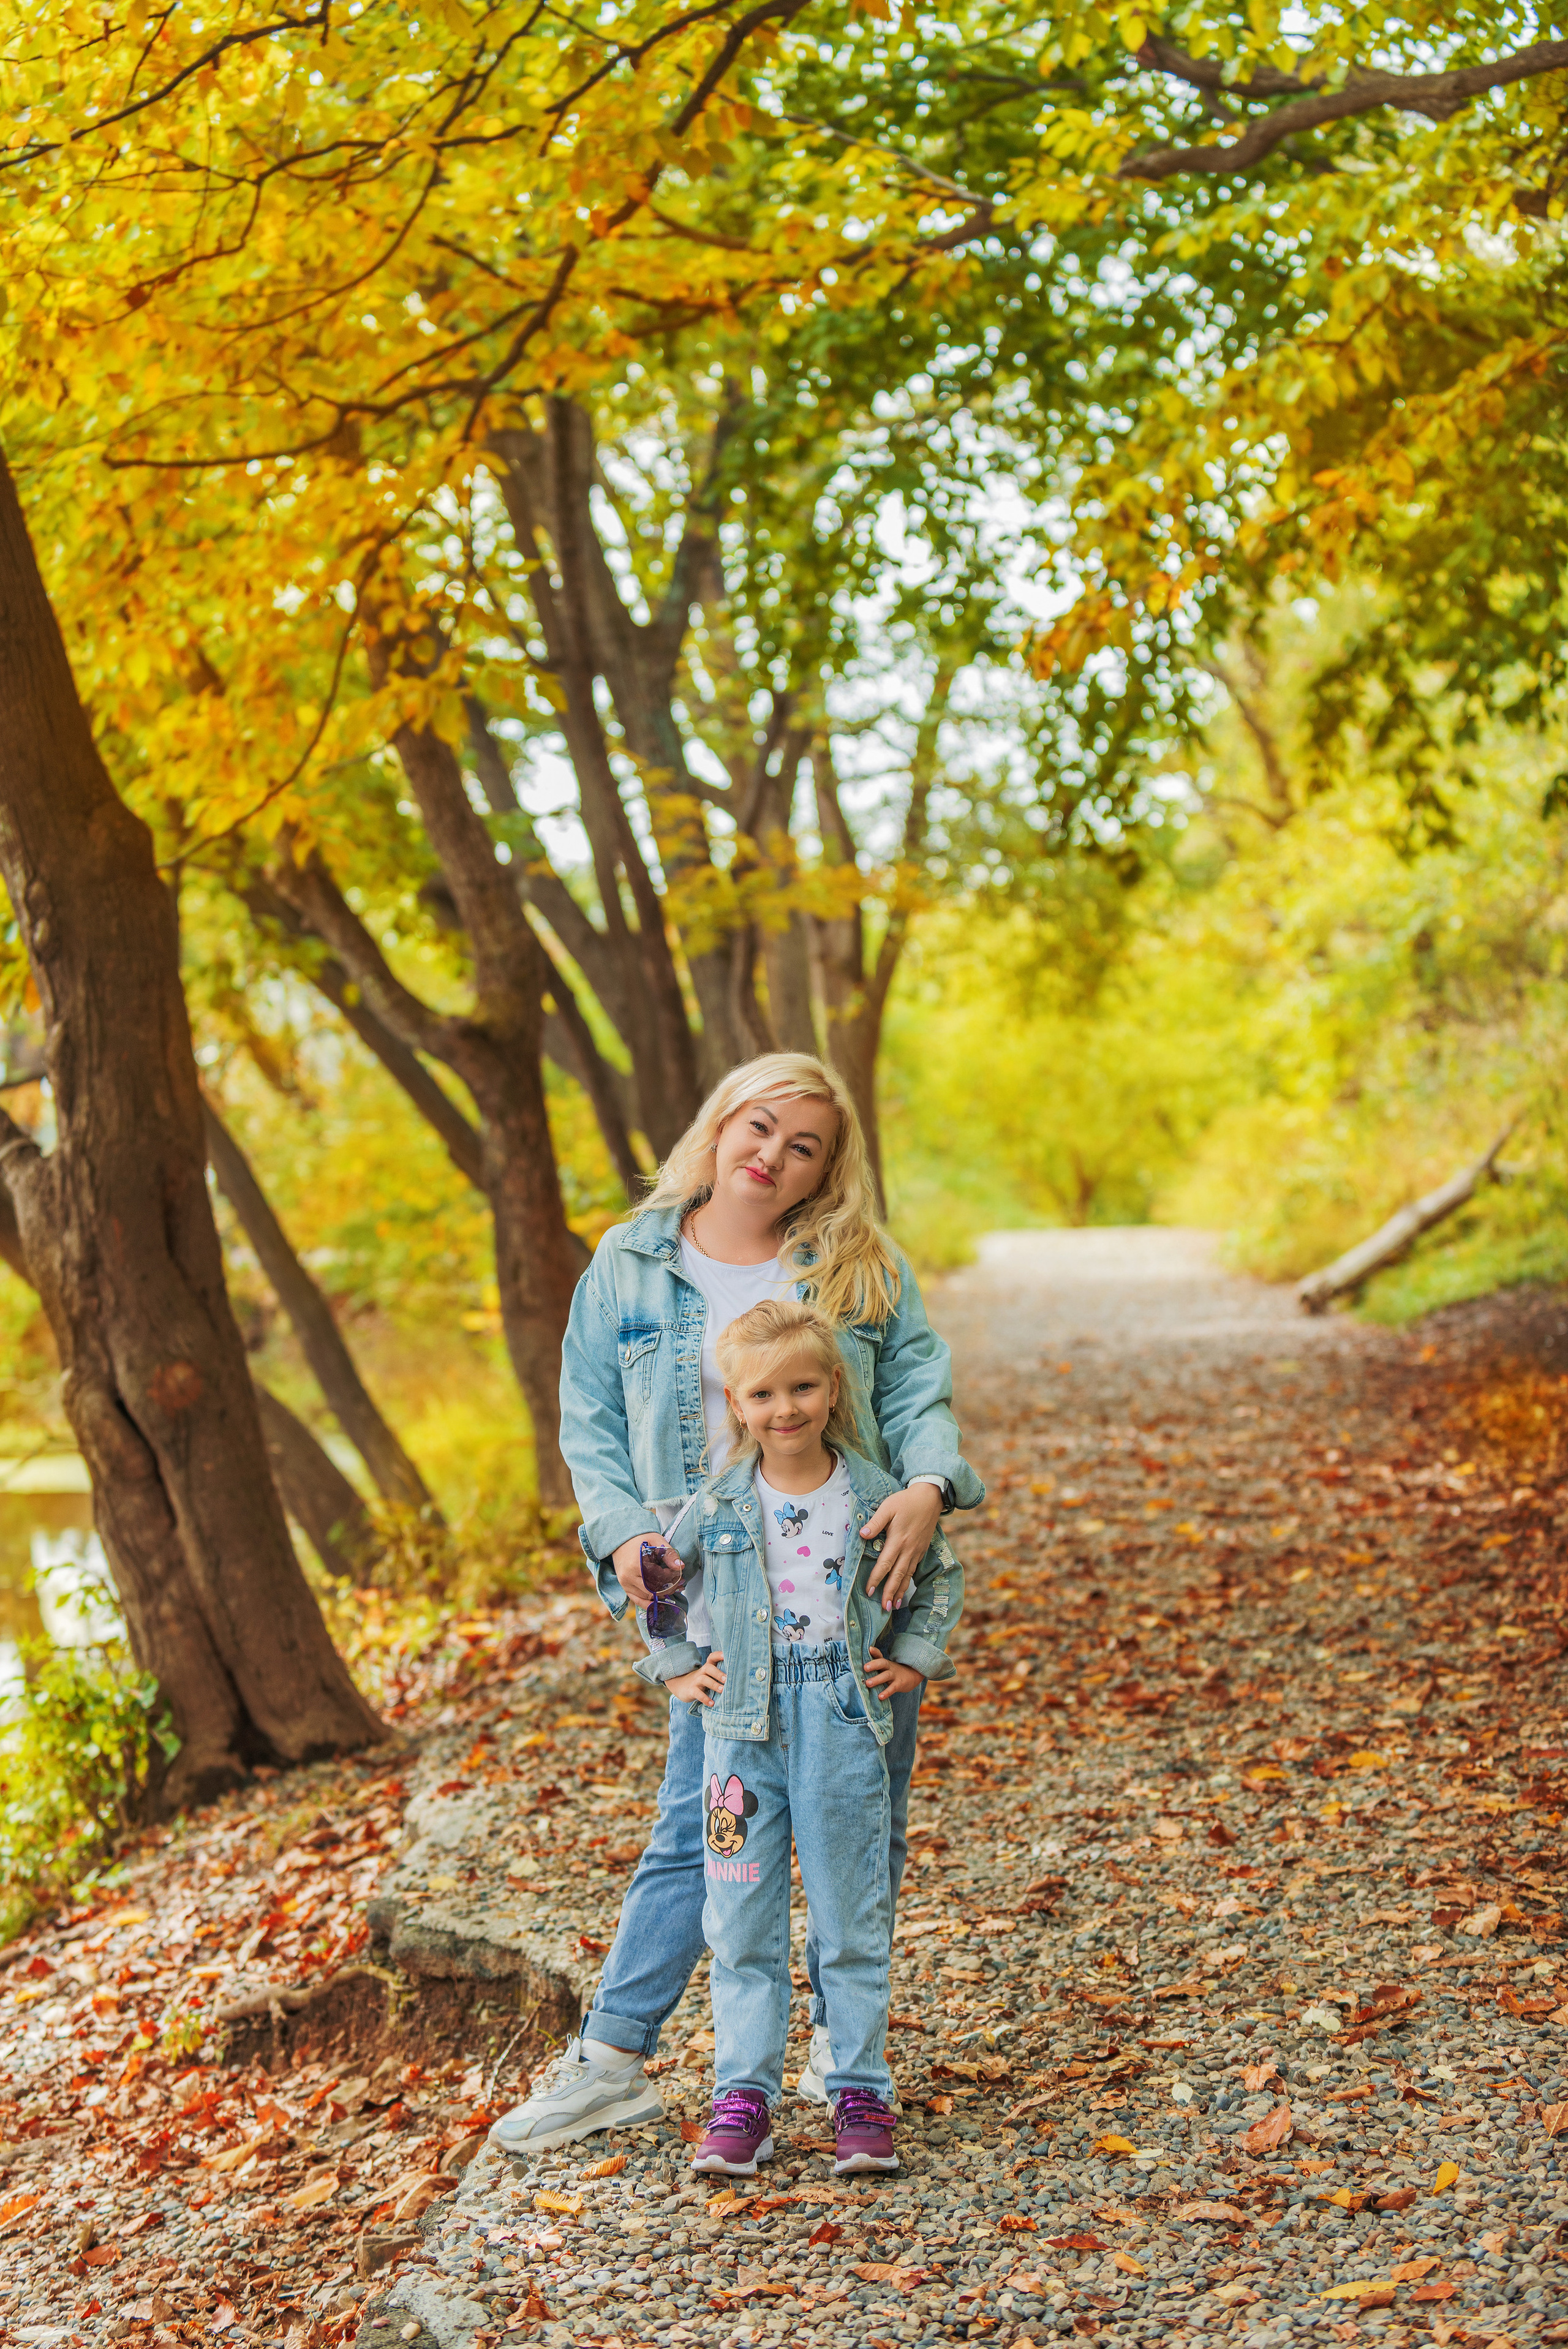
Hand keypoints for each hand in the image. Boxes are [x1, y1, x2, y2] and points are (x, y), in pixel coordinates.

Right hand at [613, 1532, 679, 1607]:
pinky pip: (637, 1600)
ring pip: (646, 1597)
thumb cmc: (639, 1538)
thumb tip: (680, 1566)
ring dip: (661, 1595)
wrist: (621, 1539)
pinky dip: (648, 1603)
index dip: (671, 1579)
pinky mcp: (624, 1586)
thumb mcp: (656, 1540)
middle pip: (653, 1590)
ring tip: (672, 1589)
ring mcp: (625, 1583)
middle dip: (668, 1589)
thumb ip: (668, 1553)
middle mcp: (628, 1576)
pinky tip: (659, 1602)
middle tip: (679, 1584)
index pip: (658, 1579)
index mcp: (636, 1564)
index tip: (679, 1575)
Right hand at [667, 1652, 725, 1706]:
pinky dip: (705, 1698)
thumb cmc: (700, 1681)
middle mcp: (701, 1672)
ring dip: (714, 1685)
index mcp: (707, 1668)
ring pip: (704, 1679)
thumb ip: (719, 1675)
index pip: (712, 1658)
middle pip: (709, 1667)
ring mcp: (695, 1681)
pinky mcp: (691, 1691)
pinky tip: (712, 1703)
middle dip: (718, 1672)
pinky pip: (698, 1693)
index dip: (718, 1655)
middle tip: (727, 1679)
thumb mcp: (708, 1676)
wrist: (680, 1686)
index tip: (726, 1655)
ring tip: (722, 1691)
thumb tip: (739, 1679)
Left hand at [860, 1483, 942, 1610]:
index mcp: (898, 1540)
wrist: (930, 1497)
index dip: (876, 1578)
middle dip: (890, 1592)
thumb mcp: (888, 1507)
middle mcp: (908, 1549)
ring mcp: (917, 1551)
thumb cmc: (906, 1501)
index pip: (885, 1564)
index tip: (869, 1590)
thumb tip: (863, 1535)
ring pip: (907, 1575)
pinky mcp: (922, 1550)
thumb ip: (876, 1522)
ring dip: (900, 1590)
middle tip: (884, 1607)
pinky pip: (914, 1569)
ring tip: (894, 1605)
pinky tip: (904, 1588)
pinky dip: (908, 1581)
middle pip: (897, 1575)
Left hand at [864, 1652, 923, 1698]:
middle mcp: (889, 1667)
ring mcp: (894, 1675)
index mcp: (884, 1663)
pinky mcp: (899, 1684)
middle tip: (865, 1668)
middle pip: (882, 1663)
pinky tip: (880, 1697)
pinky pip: (892, 1688)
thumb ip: (875, 1662)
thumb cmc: (893, 1671)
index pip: (879, 1655)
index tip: (870, 1649)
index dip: (875, 1652)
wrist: (912, 1676)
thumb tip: (866, 1653)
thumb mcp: (885, 1666)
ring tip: (868, 1684)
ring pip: (886, 1676)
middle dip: (874, 1665)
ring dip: (877, 1680)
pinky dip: (886, 1692)